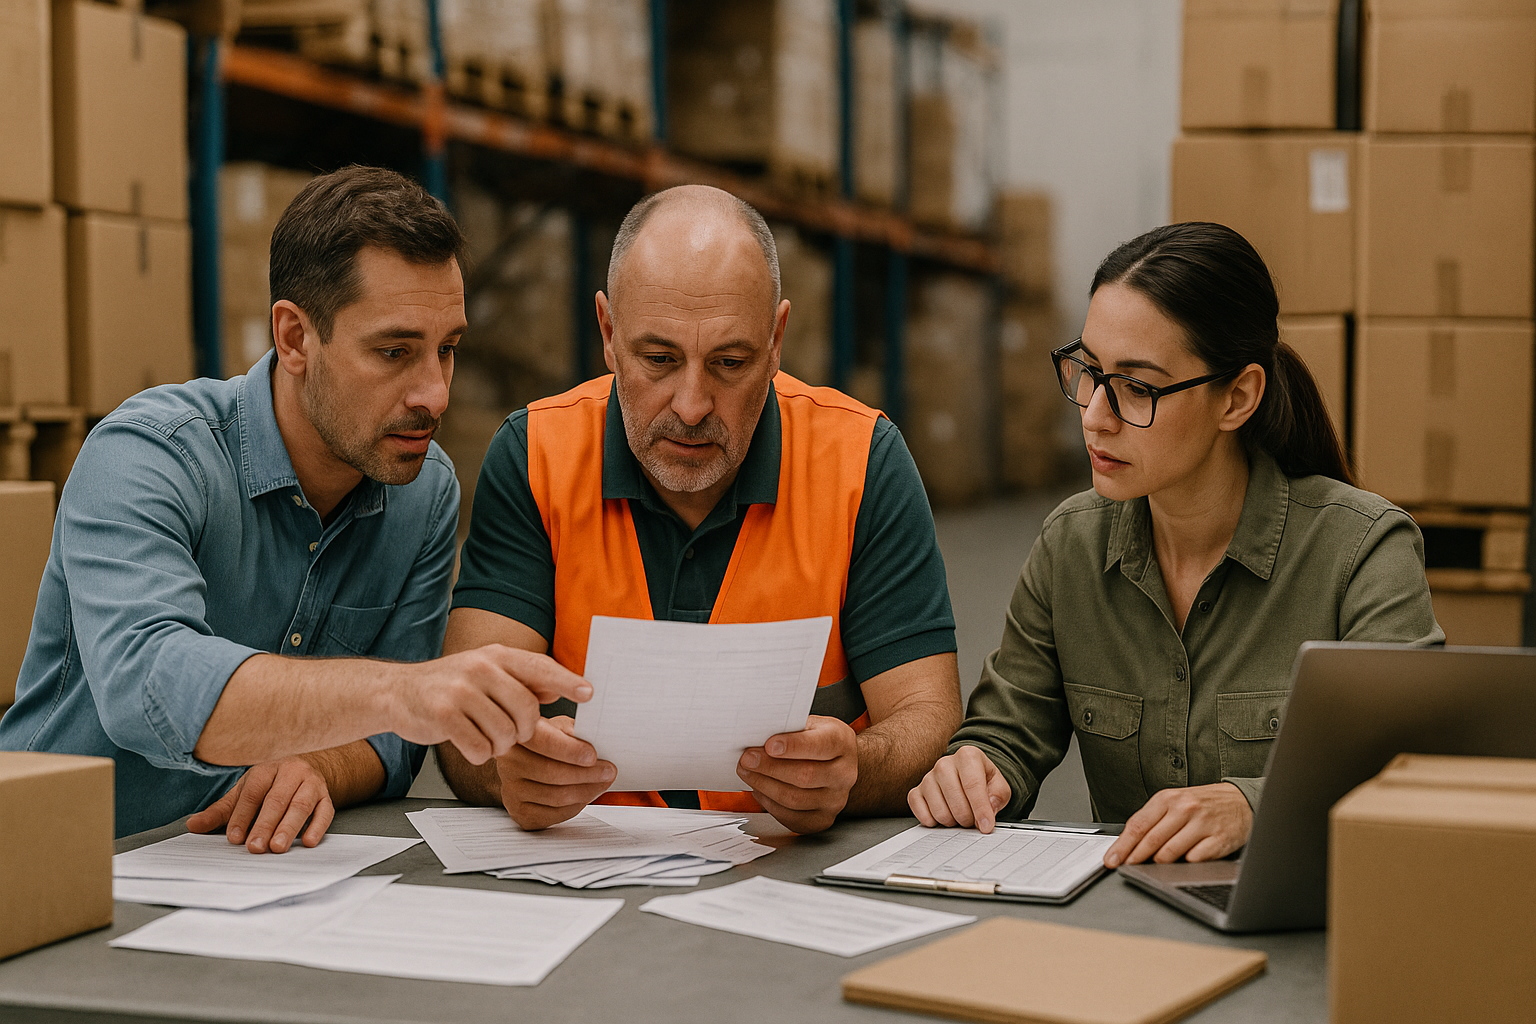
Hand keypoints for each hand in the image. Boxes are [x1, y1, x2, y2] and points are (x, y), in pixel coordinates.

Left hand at [186, 756, 333, 853]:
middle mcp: (291, 773)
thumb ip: (221, 811)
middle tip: (255, 848)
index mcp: (267, 770)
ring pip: (301, 805)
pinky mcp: (327, 797)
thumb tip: (192, 826)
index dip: (243, 815)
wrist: (309, 770)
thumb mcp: (244, 793)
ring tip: (277, 847)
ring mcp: (312, 784)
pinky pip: (325, 811)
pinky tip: (308, 842)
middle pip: (277, 799)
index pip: (253, 791)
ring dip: (289, 827)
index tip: (234, 837)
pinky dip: (317, 827)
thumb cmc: (270, 786)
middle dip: (265, 825)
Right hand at [392, 645, 592, 765]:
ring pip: (505, 733)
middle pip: (527, 710)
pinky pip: (479, 747)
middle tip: (510, 732)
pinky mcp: (442, 714)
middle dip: (524, 731)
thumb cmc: (450, 686)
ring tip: (483, 735)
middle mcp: (480, 667)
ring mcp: (460, 690)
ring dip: (498, 744)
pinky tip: (468, 743)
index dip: (566, 682)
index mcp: (497, 655)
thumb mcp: (487, 672)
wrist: (397, 693)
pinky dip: (478, 753)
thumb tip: (555, 688)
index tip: (589, 694)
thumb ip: (521, 679)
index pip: (540, 667)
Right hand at [495, 716, 615, 829]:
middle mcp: (508, 763)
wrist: (524, 764)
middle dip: (587, 774)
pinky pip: (553, 814)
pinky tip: (586, 796)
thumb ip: (573, 731)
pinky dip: (575, 807)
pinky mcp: (519, 812)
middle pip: (552, 773)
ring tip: (603, 782)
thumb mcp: (559, 728)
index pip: (544, 742)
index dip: (571, 750)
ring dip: (587, 791)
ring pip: (555, 796)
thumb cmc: (546, 744)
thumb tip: (596, 738)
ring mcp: (511, 790)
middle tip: (609, 771)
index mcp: (519, 736)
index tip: (593, 755)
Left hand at [736, 716, 857, 833]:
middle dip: (770, 767)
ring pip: (795, 799)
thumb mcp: (810, 725)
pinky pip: (792, 818)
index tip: (769, 745)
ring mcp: (835, 800)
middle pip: (806, 775)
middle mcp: (844, 774)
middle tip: (747, 759)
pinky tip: (759, 790)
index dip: (793, 746)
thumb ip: (789, 729)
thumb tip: (758, 736)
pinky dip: (770, 804)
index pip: (820, 745)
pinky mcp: (823, 820)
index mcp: (842, 743)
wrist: (837, 764)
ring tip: (747, 773)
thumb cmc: (819, 741)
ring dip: (765, 786)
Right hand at [907, 746, 1011, 832]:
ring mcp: (928, 777)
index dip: (981, 809)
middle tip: (974, 819)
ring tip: (960, 815)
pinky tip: (945, 815)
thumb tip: (989, 809)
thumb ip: (998, 795)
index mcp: (967, 756)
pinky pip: (921, 814)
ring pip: (940, 812)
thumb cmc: (983, 780)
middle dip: (968, 819)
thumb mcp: (999, 785)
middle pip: (956, 802)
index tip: (986, 826)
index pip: (973, 785)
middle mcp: (944, 763)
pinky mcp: (916, 791)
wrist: (966, 775)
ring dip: (953, 822)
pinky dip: (934, 822)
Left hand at [1103, 782, 1253, 867]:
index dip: (1122, 846)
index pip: (1138, 825)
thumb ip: (1155, 820)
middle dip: (1135, 858)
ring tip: (1159, 864)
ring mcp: (1202, 824)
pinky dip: (1186, 863)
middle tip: (1126, 868)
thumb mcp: (1176, 802)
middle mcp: (1184, 808)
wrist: (1242, 801)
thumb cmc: (1204, 804)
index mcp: (1168, 798)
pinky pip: (1194, 860)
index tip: (1111, 860)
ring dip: (1160, 863)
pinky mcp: (1219, 839)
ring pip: (1169, 853)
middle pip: (1151, 841)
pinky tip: (1187, 860)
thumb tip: (1131, 846)